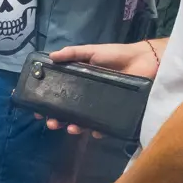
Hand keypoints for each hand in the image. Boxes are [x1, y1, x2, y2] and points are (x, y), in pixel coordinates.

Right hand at [31, 42, 161, 136]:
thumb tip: (51, 57)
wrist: (145, 62)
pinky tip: (93, 132)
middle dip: (57, 119)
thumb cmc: (116, 56)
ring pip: (83, 121)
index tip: (37, 109)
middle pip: (67, 111)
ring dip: (74, 127)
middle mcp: (87, 96)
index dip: (46, 101)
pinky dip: (97, 131)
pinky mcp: (114, 114)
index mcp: (78, 83)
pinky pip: (103, 126)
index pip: (58, 94)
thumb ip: (73, 53)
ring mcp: (100, 106)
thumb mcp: (92, 51)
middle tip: (51, 123)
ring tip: (70, 128)